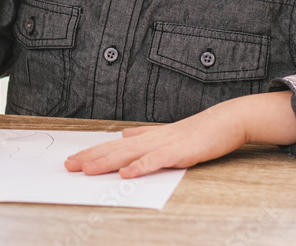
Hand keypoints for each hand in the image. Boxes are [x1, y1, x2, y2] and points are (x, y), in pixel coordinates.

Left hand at [64, 91, 295, 177]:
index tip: (72, 160)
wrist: (226, 121)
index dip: (92, 152)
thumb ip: (145, 135)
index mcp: (148, 137)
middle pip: (115, 149)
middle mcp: (152, 138)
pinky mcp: (181, 152)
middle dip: (91, 158)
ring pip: (130, 154)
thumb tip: (124, 135)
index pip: (114, 146)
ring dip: (107, 162)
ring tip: (88, 170)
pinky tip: (127, 174)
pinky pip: (158, 161)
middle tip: (69, 166)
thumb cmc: (199, 130)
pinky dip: (141, 167)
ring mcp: (166, 144)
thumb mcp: (168, 134)